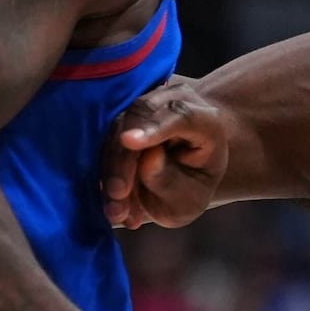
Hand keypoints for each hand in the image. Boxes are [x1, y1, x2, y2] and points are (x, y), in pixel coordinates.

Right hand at [102, 81, 233, 230]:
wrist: (180, 174)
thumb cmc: (190, 188)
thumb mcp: (188, 199)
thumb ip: (171, 181)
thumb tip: (148, 159)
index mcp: (206, 120)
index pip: (181, 115)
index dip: (154, 127)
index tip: (129, 141)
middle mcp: (174, 100)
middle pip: (140, 117)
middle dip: (123, 158)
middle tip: (118, 195)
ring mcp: (145, 100)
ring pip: (116, 125)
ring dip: (110, 168)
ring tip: (117, 210)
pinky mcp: (120, 110)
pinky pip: (103, 134)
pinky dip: (104, 168)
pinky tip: (113, 201)